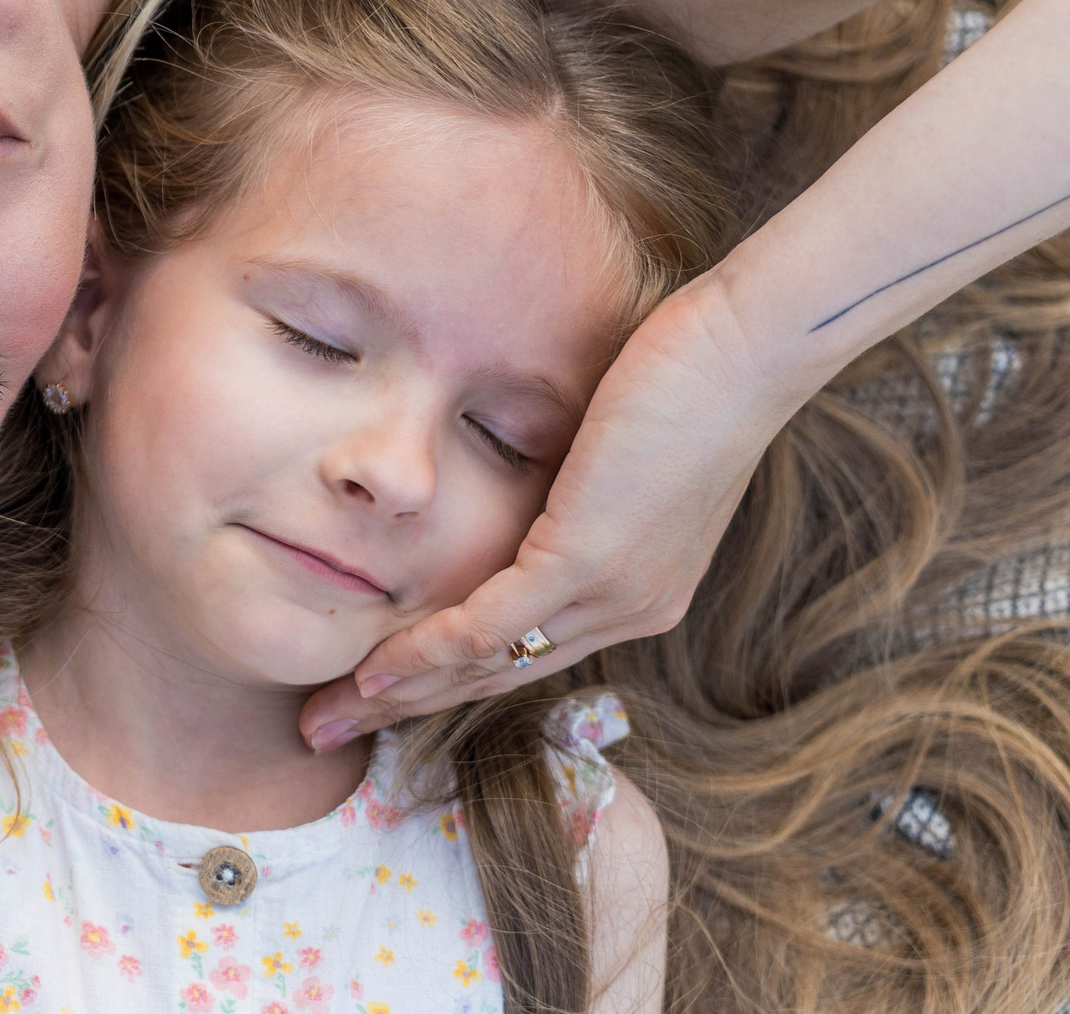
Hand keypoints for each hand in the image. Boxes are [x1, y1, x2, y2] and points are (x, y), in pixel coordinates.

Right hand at [298, 273, 808, 748]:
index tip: (375, 693)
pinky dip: (428, 647)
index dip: (444, 680)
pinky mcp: (590, 560)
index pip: (524, 654)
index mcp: (638, 593)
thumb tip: (512, 471)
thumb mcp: (620, 447)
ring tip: (331, 710)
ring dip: (399, 693)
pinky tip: (377, 666)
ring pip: (487, 664)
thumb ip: (569, 482)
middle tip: (329, 727)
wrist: (749, 350)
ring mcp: (612, 593)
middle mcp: (628, 611)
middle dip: (404, 709)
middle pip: (497, 679)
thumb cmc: (693, 374)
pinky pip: (492, 620)